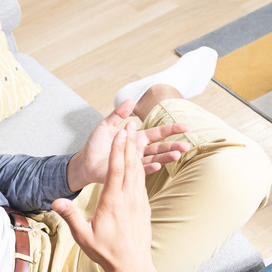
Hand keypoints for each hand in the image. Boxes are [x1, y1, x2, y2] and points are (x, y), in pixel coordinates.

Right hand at [54, 123, 176, 271]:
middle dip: (130, 144)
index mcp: (114, 202)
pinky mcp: (144, 208)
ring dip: (137, 153)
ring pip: (139, 172)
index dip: (119, 150)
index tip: (121, 132)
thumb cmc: (107, 252)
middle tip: (131, 125)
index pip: (116, 170)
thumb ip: (71, 216)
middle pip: (131, 165)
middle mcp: (129, 199)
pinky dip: (142, 168)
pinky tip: (140, 163)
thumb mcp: (83, 236)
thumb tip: (55, 202)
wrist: (132, 267)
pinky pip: (143, 182)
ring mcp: (139, 203)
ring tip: (138, 137)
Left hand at [66, 99, 190, 191]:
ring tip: (177, 155)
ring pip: (153, 159)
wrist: (84, 162)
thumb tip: (130, 100)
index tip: (186, 126)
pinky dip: (148, 168)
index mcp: (135, 138)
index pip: (157, 133)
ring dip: (165, 157)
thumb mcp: (106, 125)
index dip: (171, 129)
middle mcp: (137, 150)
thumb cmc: (95, 145)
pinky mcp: (125, 171)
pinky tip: (157, 165)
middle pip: (159, 148)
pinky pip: (139, 170)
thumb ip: (119, 114)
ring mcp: (133, 162)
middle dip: (173, 146)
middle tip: (187, 145)